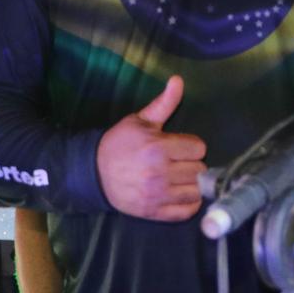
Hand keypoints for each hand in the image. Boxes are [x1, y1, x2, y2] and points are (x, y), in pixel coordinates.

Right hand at [94, 76, 207, 221]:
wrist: (93, 172)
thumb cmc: (119, 144)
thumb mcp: (140, 120)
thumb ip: (163, 103)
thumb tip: (178, 80)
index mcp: (158, 147)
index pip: (199, 148)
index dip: (191, 145)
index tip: (180, 147)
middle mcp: (160, 173)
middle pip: (200, 170)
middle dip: (191, 164)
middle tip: (178, 162)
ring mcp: (157, 195)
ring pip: (196, 191)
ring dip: (192, 184)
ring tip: (180, 178)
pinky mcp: (154, 213)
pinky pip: (186, 211)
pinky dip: (189, 204)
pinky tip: (180, 194)